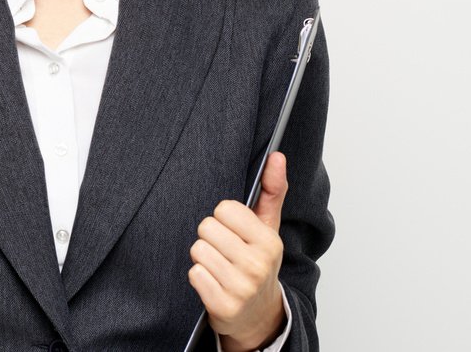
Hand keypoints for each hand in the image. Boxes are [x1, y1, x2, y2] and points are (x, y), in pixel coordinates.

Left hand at [189, 151, 288, 350]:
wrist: (258, 315)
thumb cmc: (257, 262)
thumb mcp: (268, 227)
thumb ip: (271, 190)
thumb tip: (277, 155)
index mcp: (269, 242)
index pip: (224, 208)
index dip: (223, 218)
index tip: (234, 231)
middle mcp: (258, 264)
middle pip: (206, 228)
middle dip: (211, 237)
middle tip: (225, 251)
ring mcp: (241, 287)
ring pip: (197, 249)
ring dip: (203, 257)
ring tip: (219, 266)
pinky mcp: (224, 305)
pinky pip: (194, 273)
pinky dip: (199, 277)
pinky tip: (214, 283)